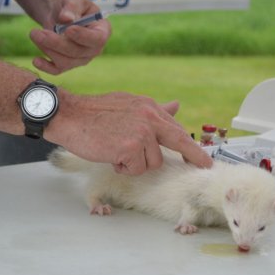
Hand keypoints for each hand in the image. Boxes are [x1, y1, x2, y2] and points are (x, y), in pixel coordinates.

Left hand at [29, 0, 110, 74]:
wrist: (61, 15)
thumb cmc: (71, 6)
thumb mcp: (73, 0)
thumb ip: (71, 7)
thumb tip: (65, 18)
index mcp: (102, 31)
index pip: (97, 39)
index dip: (83, 37)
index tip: (68, 30)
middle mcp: (94, 49)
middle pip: (77, 52)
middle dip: (56, 43)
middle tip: (37, 32)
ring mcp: (81, 59)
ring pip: (65, 62)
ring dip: (47, 49)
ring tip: (34, 34)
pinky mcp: (67, 65)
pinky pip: (57, 70)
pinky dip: (45, 67)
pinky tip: (35, 60)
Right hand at [44, 91, 212, 174]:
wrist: (69, 115)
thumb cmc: (94, 113)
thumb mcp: (128, 106)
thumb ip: (154, 111)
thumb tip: (176, 106)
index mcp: (149, 107)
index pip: (176, 129)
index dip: (191, 146)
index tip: (204, 158)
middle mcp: (149, 117)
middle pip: (179, 141)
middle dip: (194, 156)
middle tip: (205, 166)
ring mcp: (141, 132)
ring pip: (152, 162)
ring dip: (136, 163)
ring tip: (117, 151)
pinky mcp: (130, 147)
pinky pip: (136, 169)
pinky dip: (123, 168)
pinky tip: (111, 155)